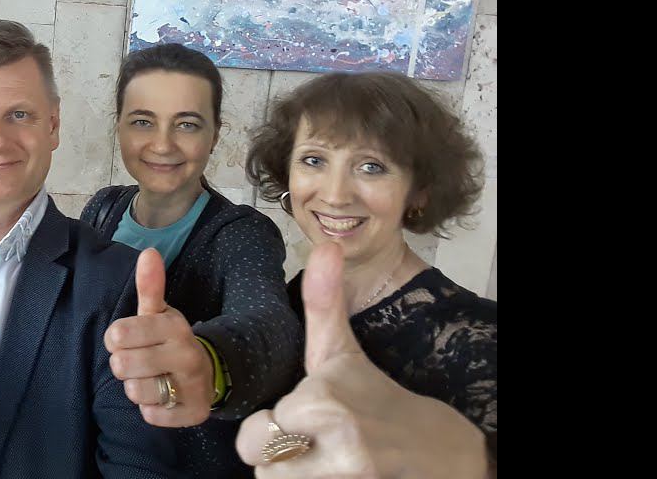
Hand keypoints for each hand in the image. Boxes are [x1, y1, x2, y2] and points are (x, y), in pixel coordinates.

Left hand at [105, 247, 214, 426]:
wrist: (207, 372)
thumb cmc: (169, 340)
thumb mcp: (158, 313)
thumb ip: (149, 286)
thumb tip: (148, 253)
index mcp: (173, 326)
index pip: (118, 334)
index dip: (115, 339)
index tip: (125, 339)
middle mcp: (186, 354)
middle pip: (122, 365)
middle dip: (123, 365)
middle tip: (138, 361)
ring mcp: (192, 385)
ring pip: (135, 392)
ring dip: (136, 388)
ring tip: (151, 379)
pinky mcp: (193, 413)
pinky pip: (151, 416)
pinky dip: (150, 410)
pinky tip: (163, 397)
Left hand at [235, 243, 488, 477]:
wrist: (442, 449)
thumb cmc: (377, 396)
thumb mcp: (342, 351)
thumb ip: (323, 303)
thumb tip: (324, 245)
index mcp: (325, 401)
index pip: (258, 430)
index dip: (276, 424)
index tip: (303, 416)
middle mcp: (340, 442)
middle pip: (262, 465)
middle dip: (278, 457)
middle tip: (308, 443)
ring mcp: (352, 476)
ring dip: (295, 476)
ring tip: (322, 459)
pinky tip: (334, 474)